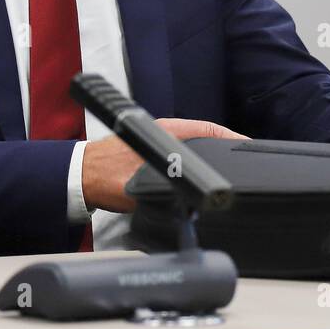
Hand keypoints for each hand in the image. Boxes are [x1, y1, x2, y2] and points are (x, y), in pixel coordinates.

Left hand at [81, 118, 247, 212]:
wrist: (80, 176)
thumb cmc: (103, 176)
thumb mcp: (136, 186)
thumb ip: (159, 190)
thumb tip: (185, 197)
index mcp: (165, 132)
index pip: (209, 131)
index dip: (232, 139)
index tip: (249, 148)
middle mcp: (166, 132)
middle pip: (208, 136)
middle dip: (229, 147)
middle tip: (249, 161)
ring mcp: (161, 140)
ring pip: (197, 144)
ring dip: (214, 153)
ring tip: (233, 168)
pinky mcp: (155, 152)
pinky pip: (186, 153)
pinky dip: (200, 160)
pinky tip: (204, 173)